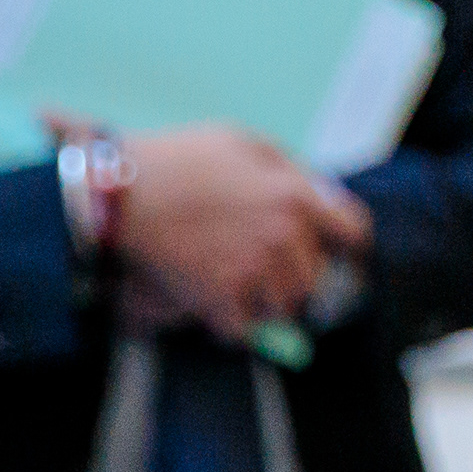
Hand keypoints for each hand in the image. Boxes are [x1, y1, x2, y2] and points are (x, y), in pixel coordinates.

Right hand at [112, 126, 371, 343]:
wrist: (119, 194)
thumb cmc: (179, 160)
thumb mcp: (245, 142)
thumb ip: (290, 168)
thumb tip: (322, 193)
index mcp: (295, 195)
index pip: (353, 232)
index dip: (349, 246)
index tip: (342, 256)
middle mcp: (284, 235)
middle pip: (316, 276)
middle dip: (299, 276)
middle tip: (275, 275)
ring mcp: (252, 269)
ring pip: (285, 306)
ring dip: (271, 304)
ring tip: (249, 293)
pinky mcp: (218, 297)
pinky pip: (245, 329)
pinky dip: (236, 326)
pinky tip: (222, 312)